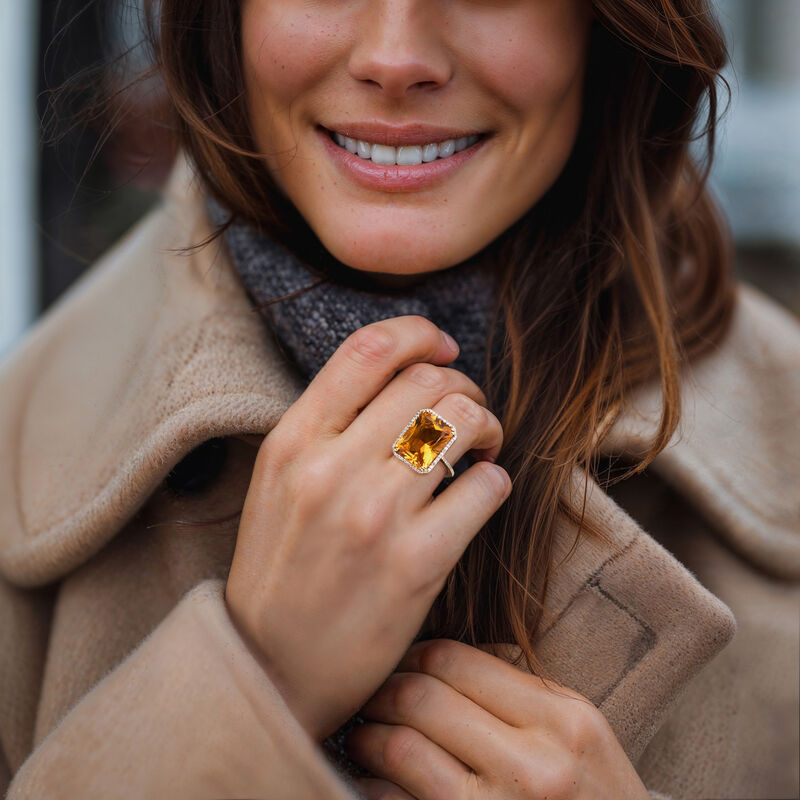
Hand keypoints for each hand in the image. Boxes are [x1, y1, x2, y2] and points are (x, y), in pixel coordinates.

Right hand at [224, 316, 511, 740]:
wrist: (271, 668)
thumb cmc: (281, 570)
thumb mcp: (278, 484)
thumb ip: (327, 429)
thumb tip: (403, 381)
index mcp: (292, 443)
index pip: (367, 350)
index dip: (419, 333)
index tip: (444, 347)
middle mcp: (330, 470)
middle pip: (428, 381)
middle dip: (465, 385)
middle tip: (471, 411)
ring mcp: (374, 516)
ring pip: (463, 423)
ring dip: (488, 425)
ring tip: (483, 447)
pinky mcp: (416, 563)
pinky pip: (486, 488)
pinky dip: (496, 480)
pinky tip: (481, 494)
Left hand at [345, 639, 650, 799]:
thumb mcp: (581, 735)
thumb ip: (524, 688)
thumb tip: (446, 654)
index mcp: (564, 721)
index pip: (455, 660)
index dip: (413, 655)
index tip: (400, 663)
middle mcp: (536, 765)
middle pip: (423, 697)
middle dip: (382, 691)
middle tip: (370, 695)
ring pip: (402, 748)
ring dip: (368, 736)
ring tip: (362, 734)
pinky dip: (372, 787)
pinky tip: (371, 780)